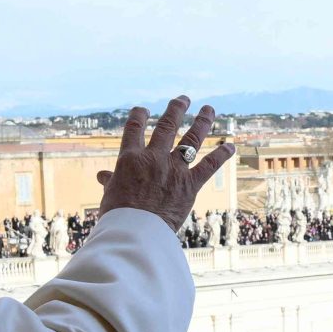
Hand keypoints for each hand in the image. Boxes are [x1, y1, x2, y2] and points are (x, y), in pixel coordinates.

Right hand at [98, 98, 234, 234]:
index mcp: (130, 158)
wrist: (136, 232)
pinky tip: (231, 145)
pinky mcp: (190, 184)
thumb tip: (102, 175)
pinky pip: (209, 166)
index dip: (139, 115)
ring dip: (202, 122)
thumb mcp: (110, 195)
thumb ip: (111, 181)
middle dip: (176, 109)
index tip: (142, 109)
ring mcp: (173, 169)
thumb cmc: (118, 216)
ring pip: (191, 139)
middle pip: (166, 126)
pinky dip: (221, 155)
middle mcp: (153, 158)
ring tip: (209, 109)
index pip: (134, 128)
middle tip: (183, 99)